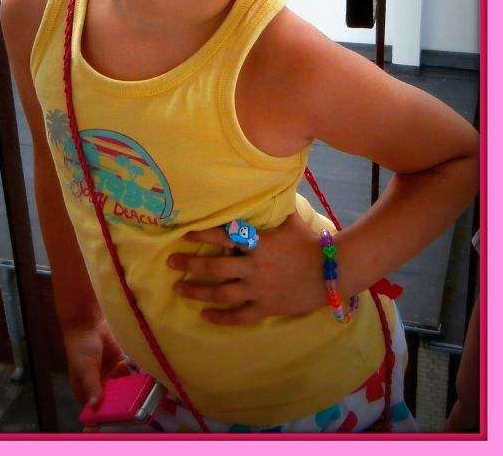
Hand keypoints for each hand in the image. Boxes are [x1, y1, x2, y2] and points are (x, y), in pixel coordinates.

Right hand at [62, 319, 130, 428]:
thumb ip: (92, 387)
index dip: (107, 414)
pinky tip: (136, 371)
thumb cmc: (80, 348)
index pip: (97, 410)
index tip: (119, 416)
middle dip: (122, 400)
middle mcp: (99, 387)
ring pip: (122, 388)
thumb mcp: (86, 369)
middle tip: (134, 401)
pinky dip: (133, 373)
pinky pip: (128, 373)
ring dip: (129, 386)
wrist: (87, 323)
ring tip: (135, 384)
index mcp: (85, 393)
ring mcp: (110, 376)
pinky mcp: (119, 364)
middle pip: (113, 400)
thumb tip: (95, 406)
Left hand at [167, 213, 327, 324]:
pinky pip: (238, 316)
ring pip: (221, 292)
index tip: (183, 233)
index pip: (223, 236)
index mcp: (257, 243)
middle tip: (171, 261)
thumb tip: (268, 184)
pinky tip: (205, 316)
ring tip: (179, 289)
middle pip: (214, 266)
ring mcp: (258, 289)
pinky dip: (220, 318)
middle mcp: (253, 267)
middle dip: (190, 263)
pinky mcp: (266, 307)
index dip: (202, 234)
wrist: (331, 272)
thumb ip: (275, 207)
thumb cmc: (310, 243)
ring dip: (197, 291)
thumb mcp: (291, 220)